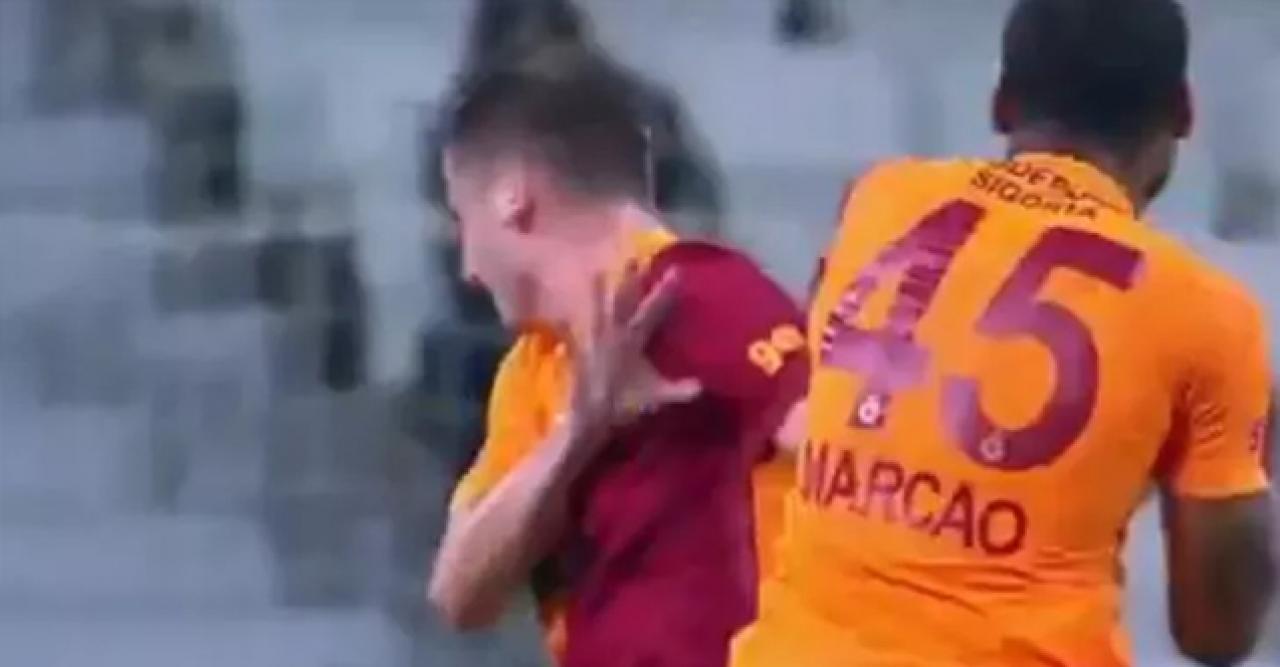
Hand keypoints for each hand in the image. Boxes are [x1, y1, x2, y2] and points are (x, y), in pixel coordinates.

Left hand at [566, 262, 701, 444]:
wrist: (583, 420)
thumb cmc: (619, 408)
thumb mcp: (652, 401)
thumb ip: (678, 392)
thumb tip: (703, 386)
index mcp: (632, 341)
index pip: (653, 311)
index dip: (666, 292)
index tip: (677, 271)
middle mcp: (612, 333)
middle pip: (623, 299)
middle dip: (630, 278)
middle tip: (635, 257)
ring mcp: (593, 339)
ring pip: (599, 306)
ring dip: (602, 288)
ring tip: (601, 270)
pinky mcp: (580, 349)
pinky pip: (580, 324)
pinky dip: (581, 314)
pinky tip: (575, 311)